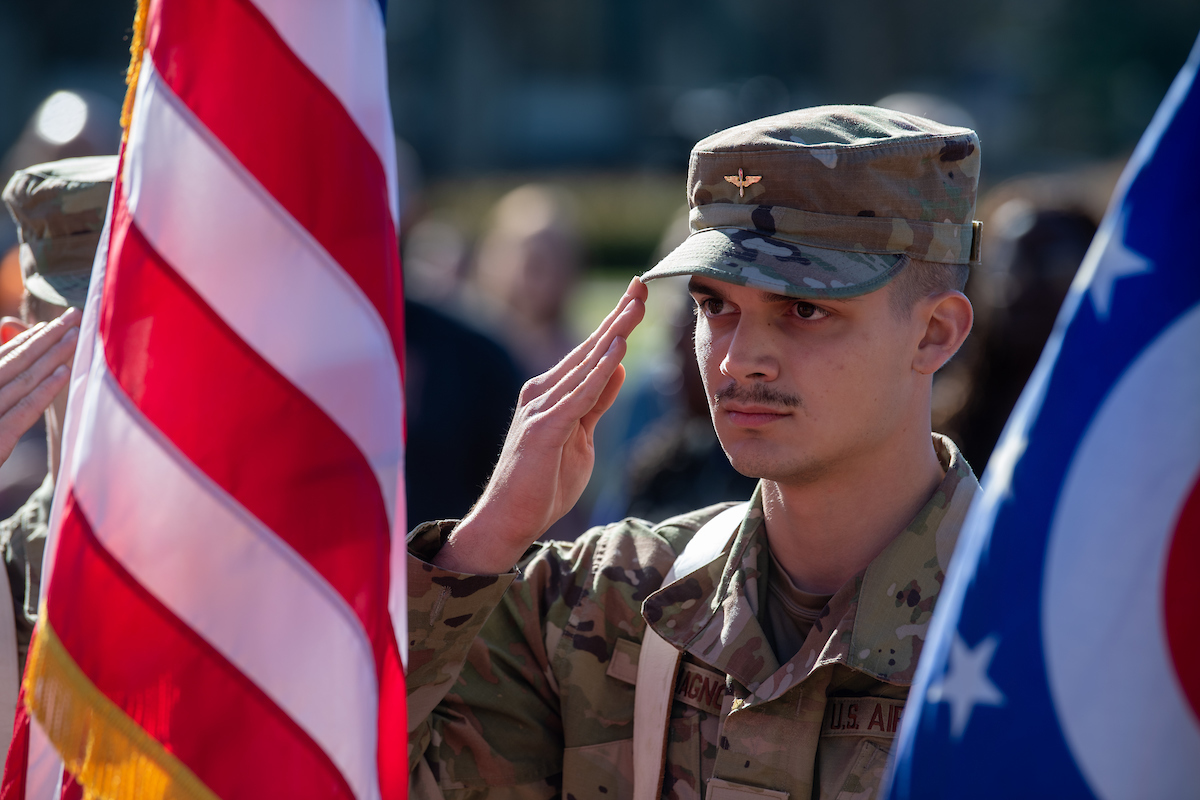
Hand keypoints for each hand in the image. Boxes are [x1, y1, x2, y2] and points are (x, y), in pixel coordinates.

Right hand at [0, 308, 81, 464]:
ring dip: (50, 356)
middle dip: (46, 337)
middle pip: (14, 361)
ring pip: (20, 380)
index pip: (2, 357)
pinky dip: (41, 391)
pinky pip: (20, 412)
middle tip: (75, 316)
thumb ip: (2, 385)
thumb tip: (10, 352)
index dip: (29, 339)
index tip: (55, 324)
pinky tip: (62, 374)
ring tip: (75, 336)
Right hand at [434, 277, 648, 573]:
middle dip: (618, 316)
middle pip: (589, 348)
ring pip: (586, 364)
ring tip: (636, 306)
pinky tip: (618, 350)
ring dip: (614, 333)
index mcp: (551, 393)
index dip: (615, 324)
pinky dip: (600, 371)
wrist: (509, 519)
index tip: (638, 296)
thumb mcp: (581, 436)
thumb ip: (596, 402)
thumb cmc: (543, 483)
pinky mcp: (544, 427)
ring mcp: (541, 407)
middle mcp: (543, 392)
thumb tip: (620, 367)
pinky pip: (579, 394)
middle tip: (641, 285)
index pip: (591, 352)